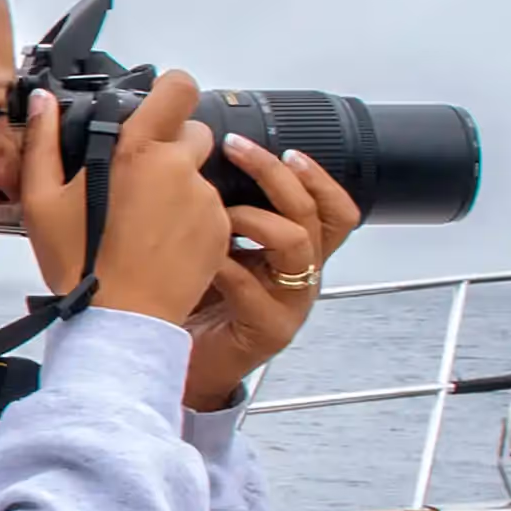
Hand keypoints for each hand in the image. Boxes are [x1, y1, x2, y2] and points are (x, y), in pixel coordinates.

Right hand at [21, 72, 229, 325]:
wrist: (119, 319)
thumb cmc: (79, 263)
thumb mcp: (41, 201)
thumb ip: (43, 142)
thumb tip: (45, 102)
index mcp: (139, 151)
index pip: (179, 88)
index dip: (170, 89)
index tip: (156, 104)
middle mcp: (180, 168)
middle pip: (192, 131)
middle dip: (170, 144)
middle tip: (138, 175)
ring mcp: (205, 199)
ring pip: (198, 172)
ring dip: (177, 184)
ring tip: (143, 219)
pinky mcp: (219, 229)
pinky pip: (209, 208)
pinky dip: (189, 217)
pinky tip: (159, 240)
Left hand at [179, 137, 360, 410]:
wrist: (178, 361)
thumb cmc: (195, 301)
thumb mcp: (215, 248)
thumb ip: (223, 214)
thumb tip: (205, 159)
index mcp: (296, 253)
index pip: (333, 208)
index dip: (317, 176)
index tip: (285, 148)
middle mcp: (301, 275)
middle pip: (317, 216)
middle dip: (280, 176)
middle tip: (240, 151)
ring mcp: (289, 303)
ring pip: (297, 243)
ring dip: (255, 216)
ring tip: (218, 211)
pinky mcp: (267, 329)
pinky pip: (252, 286)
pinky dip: (224, 263)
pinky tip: (201, 254)